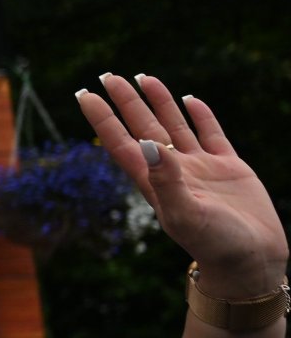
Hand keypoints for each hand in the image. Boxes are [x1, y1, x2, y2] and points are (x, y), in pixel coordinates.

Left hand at [77, 74, 288, 293]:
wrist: (252, 262)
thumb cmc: (215, 246)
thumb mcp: (185, 215)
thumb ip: (166, 181)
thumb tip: (145, 143)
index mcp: (155, 182)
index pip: (122, 142)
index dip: (103, 119)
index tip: (84, 95)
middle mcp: (173, 171)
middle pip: (144, 128)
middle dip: (126, 103)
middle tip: (108, 76)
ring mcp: (201, 168)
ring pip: (175, 126)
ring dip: (159, 104)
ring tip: (144, 78)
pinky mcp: (230, 168)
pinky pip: (212, 134)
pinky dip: (201, 116)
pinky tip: (190, 100)